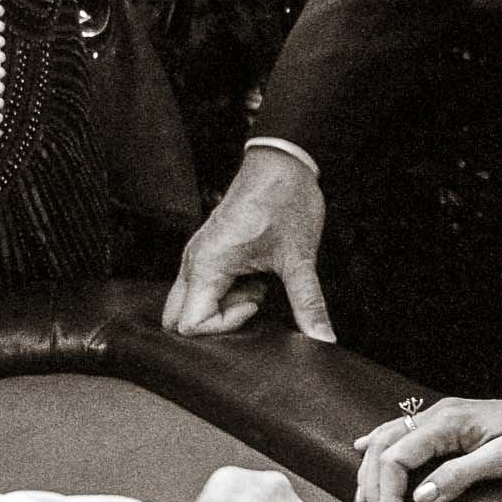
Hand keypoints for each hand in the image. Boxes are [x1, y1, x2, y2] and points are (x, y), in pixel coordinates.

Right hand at [165, 146, 333, 340]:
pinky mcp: (208, 251)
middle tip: (252, 303)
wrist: (283, 162)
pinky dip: (224, 294)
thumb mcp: (300, 259)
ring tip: (256, 287)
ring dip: (221, 307)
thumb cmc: (285, 201)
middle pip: (177, 319)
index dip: (225, 326)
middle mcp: (193, 261)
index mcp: (206, 265)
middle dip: (213, 325)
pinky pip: (201, 287)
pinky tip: (254, 279)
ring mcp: (197, 255)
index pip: (189, 324)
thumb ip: (307, 303)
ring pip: (189, 303)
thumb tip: (323, 338)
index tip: (257, 302)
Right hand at [351, 383, 501, 501]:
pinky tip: (365, 449)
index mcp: (448, 423)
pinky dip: (381, 445)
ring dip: (373, 471)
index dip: (389, 495)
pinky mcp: (451, 423)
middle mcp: (439, 415)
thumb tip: (419, 498)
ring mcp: (443, 416)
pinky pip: (403, 431)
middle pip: (385, 448)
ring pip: (389, 439)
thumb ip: (459, 476)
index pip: (397, 458)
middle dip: (374, 487)